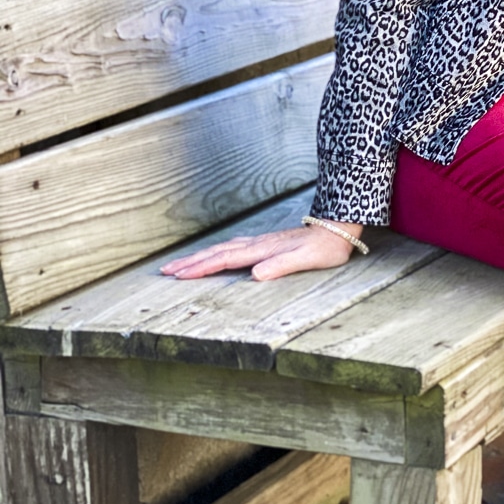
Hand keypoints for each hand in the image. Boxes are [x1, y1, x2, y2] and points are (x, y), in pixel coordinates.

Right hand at [160, 224, 357, 280]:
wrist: (337, 228)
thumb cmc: (325, 247)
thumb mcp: (307, 259)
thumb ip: (281, 265)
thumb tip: (255, 274)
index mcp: (262, 250)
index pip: (225, 259)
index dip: (201, 267)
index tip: (178, 275)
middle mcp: (257, 244)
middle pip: (217, 252)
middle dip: (191, 262)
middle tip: (165, 270)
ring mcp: (260, 242)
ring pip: (222, 248)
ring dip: (200, 256)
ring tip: (180, 264)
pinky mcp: (265, 243)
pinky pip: (232, 248)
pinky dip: (216, 252)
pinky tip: (214, 254)